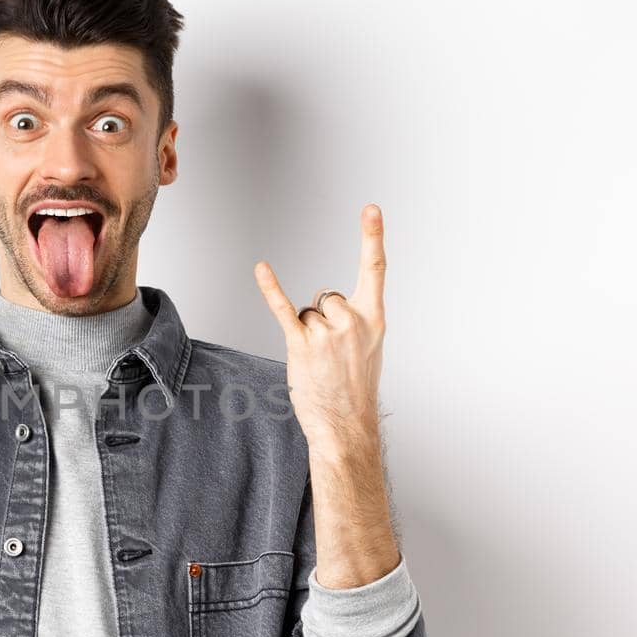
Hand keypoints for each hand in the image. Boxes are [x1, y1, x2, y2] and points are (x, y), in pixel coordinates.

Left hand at [253, 203, 386, 461]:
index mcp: (374, 320)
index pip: (375, 270)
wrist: (347, 427)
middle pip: (325, 296)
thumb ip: (353, 319)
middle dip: (322, 319)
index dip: (372, 237)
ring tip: (318, 362)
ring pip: (306, 312)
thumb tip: (322, 302)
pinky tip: (262, 268)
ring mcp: (327, 333)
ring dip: (306, 334)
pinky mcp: (301, 346)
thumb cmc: (356, 390)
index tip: (370, 210)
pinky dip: (271, 289)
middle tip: (331, 353)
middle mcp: (352, 321)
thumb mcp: (368, 349)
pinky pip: (284, 309)